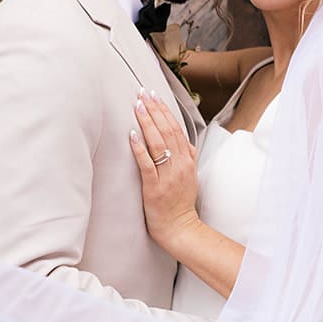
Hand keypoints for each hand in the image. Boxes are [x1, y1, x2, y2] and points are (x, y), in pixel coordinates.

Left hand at [129, 89, 201, 251]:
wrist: (180, 228)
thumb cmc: (181, 203)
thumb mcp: (190, 176)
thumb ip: (187, 157)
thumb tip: (183, 140)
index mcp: (187, 160)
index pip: (175, 128)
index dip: (164, 110)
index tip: (154, 95)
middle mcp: (179, 165)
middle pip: (167, 131)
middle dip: (154, 109)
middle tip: (142, 93)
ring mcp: (167, 176)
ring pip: (158, 143)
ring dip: (147, 122)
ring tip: (137, 105)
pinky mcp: (154, 187)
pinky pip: (147, 164)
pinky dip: (139, 148)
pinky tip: (132, 135)